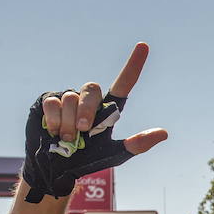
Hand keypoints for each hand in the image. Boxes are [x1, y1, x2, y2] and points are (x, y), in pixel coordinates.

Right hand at [21, 43, 167, 201]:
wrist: (56, 168)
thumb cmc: (88, 160)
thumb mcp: (115, 154)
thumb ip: (137, 145)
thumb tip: (164, 133)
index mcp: (109, 108)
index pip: (124, 83)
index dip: (134, 65)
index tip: (144, 46)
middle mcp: (90, 99)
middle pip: (92, 89)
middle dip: (87, 111)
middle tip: (83, 131)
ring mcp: (68, 97)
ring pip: (71, 98)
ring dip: (68, 122)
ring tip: (67, 137)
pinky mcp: (48, 100)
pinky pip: (53, 102)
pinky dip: (54, 120)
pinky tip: (53, 130)